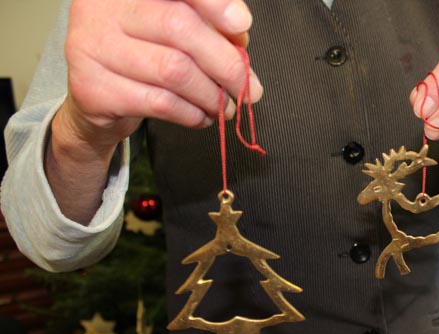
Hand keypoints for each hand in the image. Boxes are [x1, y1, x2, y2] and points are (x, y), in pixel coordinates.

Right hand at [57, 0, 260, 149]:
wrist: (96, 100)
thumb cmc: (141, 59)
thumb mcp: (173, 34)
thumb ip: (206, 28)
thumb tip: (240, 41)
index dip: (213, 3)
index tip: (242, 24)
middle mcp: (101, 9)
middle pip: (179, 27)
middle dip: (225, 62)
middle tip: (246, 86)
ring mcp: (91, 47)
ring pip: (173, 70)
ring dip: (211, 95)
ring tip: (225, 105)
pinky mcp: (94, 89)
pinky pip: (160, 102)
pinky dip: (192, 113)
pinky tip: (202, 116)